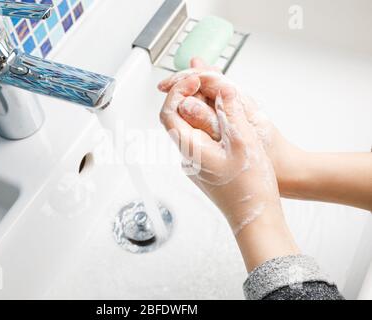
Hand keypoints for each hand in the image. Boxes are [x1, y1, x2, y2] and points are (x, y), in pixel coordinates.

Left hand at [159, 74, 281, 234]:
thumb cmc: (249, 187)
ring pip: (190, 128)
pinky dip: (209, 124)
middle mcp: (187, 156)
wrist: (255, 217)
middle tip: (204, 82)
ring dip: (201, 109)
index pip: (169, 112)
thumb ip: (231, 112)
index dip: (178, 90)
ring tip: (218, 97)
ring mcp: (195, 163)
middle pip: (178, 118)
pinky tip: (225, 120)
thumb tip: (222, 89)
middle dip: (188, 96)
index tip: (194, 79)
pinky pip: (200, 139)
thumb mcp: (244, 142)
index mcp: (190, 149)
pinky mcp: (205, 167)